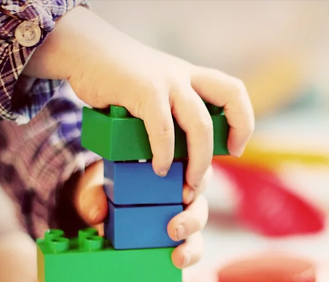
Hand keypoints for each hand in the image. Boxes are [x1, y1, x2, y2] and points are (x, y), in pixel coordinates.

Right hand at [25, 6, 253, 195]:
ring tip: (188, 182)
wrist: (85, 52)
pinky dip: (163, 154)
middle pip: (231, 97)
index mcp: (192, 77)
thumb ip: (171, 113)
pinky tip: (157, 167)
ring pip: (200, 124)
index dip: (243, 120)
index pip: (234, 92)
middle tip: (217, 165)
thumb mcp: (155, 90)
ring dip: (199, 160)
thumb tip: (181, 154)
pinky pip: (163, 129)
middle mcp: (185, 76)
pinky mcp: (143, 90)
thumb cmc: (119, 81)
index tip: (235, 147)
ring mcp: (167, 81)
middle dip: (235, 134)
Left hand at [72, 161, 210, 268]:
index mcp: (170, 172)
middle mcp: (182, 195)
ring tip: (179, 256)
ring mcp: (182, 218)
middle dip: (192, 218)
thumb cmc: (107, 189)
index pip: (195, 171)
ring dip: (193, 244)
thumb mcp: (97, 186)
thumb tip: (97, 214)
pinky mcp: (179, 240)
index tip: (185, 193)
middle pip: (199, 204)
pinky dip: (188, 256)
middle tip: (175, 230)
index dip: (198, 181)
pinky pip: (191, 248)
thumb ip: (93, 195)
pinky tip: (177, 261)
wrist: (101, 208)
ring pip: (198, 229)